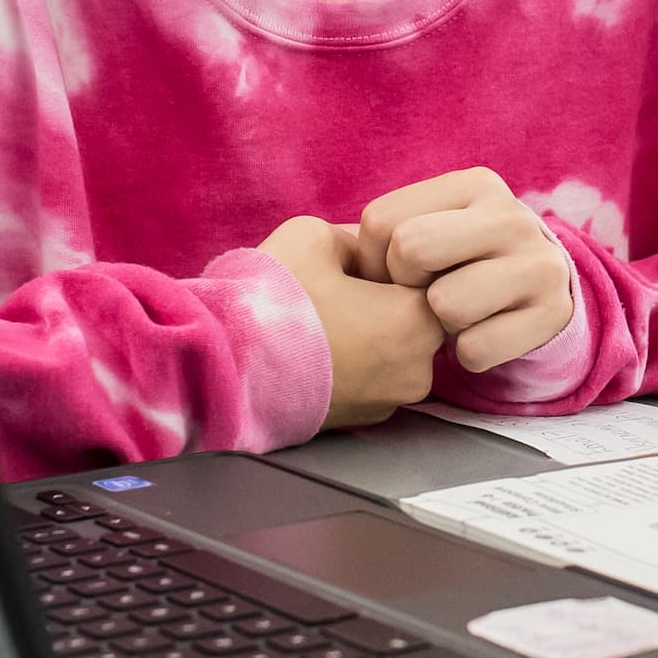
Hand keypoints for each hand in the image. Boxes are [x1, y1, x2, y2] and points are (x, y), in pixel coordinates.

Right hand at [256, 217, 443, 429]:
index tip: (363, 262)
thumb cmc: (273, 297)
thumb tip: (367, 254)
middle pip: (417, 320)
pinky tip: (316, 349)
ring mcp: (389, 402)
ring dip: (370, 336)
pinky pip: (371, 380)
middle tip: (340, 290)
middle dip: (387, 302)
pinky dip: (352, 364)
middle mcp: (417, 370)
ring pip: (394, 353)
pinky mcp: (360, 423)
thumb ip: (360, 241)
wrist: (224, 365)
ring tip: (322, 321)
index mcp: (418, 320)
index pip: (434, 280)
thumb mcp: (316, 235)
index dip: (398, 264)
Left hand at [354, 168, 574, 374]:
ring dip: (440, 323)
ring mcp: (538, 264)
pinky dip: (468, 355)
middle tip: (426, 293)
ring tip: (460, 312)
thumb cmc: (464, 260)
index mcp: (474, 184)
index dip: (374, 260)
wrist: (545, 290)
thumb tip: (332, 256)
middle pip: (410, 250)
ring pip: (445, 304)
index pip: (381, 222)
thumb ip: (391, 230)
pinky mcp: (551, 314)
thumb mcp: (435, 226)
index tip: (399, 274)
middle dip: (404, 286)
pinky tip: (485, 334)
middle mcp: (511, 216)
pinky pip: (474, 350)